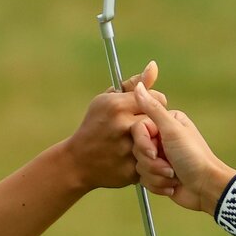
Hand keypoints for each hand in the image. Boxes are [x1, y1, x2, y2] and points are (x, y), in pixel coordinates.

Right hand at [62, 61, 164, 190]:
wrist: (77, 163)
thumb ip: (133, 85)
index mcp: (117, 106)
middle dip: (155, 122)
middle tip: (147, 125)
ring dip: (155, 140)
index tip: (147, 108)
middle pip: (158, 119)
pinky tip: (140, 156)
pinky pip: (153, 160)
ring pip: (158, 140)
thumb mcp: (107, 101)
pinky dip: (150, 158)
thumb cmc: (94, 126)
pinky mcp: (132, 169)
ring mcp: (127, 149)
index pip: (156, 98)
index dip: (154, 104)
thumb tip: (154, 66)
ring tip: (145, 140)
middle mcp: (123, 126)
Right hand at [131, 82, 235, 214]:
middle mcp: (161, 138)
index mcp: (165, 123)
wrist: (205, 188)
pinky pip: (144, 180)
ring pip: (139, 166)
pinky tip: (171, 185)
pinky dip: (157, 185)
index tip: (154, 152)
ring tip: (173, 176)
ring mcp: (159, 157)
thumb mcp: (172, 130)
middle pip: (137, 149)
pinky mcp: (158, 174)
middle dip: (152, 163)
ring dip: (156, 175)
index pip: (137, 130)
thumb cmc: (194, 157)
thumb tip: (139, 87)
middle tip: (169, 167)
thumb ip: (153, 109)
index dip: (143, 144)